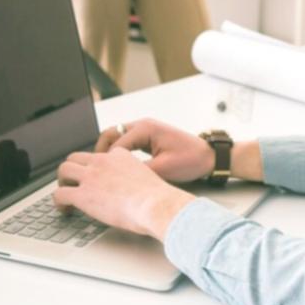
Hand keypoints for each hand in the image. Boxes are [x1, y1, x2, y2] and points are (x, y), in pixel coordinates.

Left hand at [54, 148, 194, 238]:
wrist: (155, 205)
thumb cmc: (157, 198)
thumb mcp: (147, 178)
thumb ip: (136, 179)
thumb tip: (135, 192)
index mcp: (119, 155)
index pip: (99, 155)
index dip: (94, 166)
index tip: (94, 177)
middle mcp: (102, 161)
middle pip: (75, 157)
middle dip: (72, 169)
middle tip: (72, 182)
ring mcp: (90, 176)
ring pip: (63, 170)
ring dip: (61, 182)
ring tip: (64, 195)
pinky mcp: (82, 194)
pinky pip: (60, 194)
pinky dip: (58, 202)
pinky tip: (64, 210)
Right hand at [94, 118, 213, 182]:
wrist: (209, 157)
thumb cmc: (191, 160)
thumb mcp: (164, 169)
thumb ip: (139, 172)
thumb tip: (119, 179)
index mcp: (146, 128)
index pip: (115, 144)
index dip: (106, 162)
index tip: (99, 177)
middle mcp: (143, 125)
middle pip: (110, 134)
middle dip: (100, 152)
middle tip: (95, 170)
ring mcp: (145, 130)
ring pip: (116, 137)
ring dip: (108, 152)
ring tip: (102, 170)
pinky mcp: (148, 137)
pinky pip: (125, 142)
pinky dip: (118, 153)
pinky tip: (116, 168)